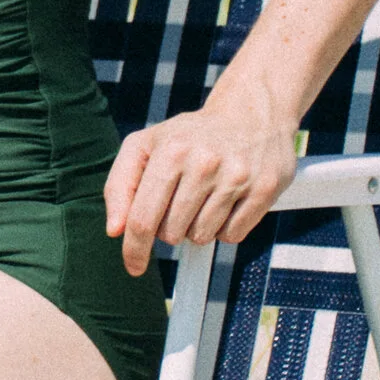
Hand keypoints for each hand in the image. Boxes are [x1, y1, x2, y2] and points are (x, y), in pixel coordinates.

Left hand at [103, 94, 297, 277]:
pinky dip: (224, 228)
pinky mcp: (264, 189)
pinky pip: (232, 236)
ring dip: (197, 227)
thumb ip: (120, 186)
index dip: (134, 249)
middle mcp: (205, 162)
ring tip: (205, 196)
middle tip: (180, 200)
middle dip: (170, 226)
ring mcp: (237, 176)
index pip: (143, 218)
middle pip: (172, 233)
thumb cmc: (189, 136)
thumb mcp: (146, 146)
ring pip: (201, 237)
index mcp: (171, 150)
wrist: (250, 112)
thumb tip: (115, 231)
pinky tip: (226, 202)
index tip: (133, 266)